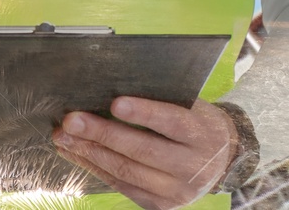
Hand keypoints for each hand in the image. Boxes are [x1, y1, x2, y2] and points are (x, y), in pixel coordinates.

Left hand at [53, 96, 237, 209]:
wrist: (224, 160)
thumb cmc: (197, 123)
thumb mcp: (191, 106)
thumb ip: (160, 100)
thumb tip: (111, 90)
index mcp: (201, 133)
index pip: (172, 121)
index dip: (144, 113)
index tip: (115, 103)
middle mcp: (191, 166)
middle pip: (142, 150)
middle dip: (101, 134)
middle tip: (71, 120)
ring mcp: (176, 191)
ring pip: (126, 172)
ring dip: (89, 153)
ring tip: (64, 137)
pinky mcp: (161, 205)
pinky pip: (122, 187)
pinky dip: (96, 168)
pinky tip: (78, 154)